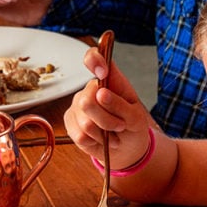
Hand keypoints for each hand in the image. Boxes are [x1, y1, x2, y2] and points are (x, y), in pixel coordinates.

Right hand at [63, 44, 155, 170]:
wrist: (126, 149)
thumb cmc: (132, 127)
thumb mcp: (136, 117)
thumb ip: (120, 105)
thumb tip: (101, 93)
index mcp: (108, 79)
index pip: (94, 57)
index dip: (94, 60)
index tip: (103, 73)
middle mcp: (90, 89)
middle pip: (87, 101)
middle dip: (107, 120)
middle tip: (120, 125)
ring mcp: (77, 106)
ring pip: (85, 122)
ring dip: (103, 134)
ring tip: (111, 133)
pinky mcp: (70, 122)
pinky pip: (79, 135)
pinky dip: (95, 142)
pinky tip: (101, 139)